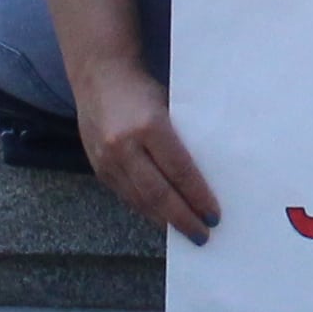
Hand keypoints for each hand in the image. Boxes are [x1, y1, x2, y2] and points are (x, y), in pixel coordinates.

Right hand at [79, 68, 218, 240]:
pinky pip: (125, 197)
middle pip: (158, 194)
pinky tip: (162, 219)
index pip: (180, 171)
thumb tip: (208, 178)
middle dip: (182, 218)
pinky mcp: (98, 168)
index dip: (198, 197)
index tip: (214, 216)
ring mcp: (106, 159)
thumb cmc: (143, 90)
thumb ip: (181, 140)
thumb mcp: (169, 107)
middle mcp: (124, 145)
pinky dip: (146, 211)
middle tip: (203, 235)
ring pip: (139, 201)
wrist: (98, 76)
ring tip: (186, 232)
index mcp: (149, 126)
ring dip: (164, 221)